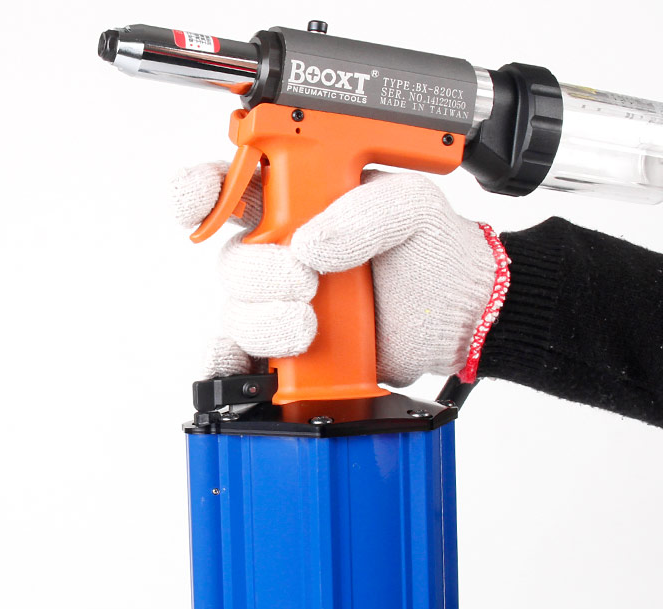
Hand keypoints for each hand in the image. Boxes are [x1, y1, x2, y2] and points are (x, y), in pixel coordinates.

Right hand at [172, 162, 508, 386]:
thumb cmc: (436, 251)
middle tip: (306, 279)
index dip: (204, 188)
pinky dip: (236, 364)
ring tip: (309, 325)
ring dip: (266, 320)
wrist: (458, 315)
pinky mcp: (293, 346)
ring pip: (238, 311)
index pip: (233, 186)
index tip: (207, 197)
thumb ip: (363, 212)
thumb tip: (310, 245)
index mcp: (302, 201)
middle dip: (260, 273)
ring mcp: (285, 301)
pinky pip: (246, 355)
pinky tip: (253, 369)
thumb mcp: (411, 206)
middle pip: (231, 260)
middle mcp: (284, 250)